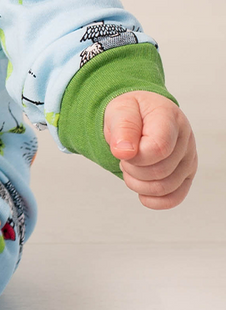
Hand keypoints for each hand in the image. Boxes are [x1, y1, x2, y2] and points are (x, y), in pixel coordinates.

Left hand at [104, 91, 196, 208]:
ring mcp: (188, 158)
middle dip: (132, 168)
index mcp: (169, 117)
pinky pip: (174, 198)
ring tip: (131, 166)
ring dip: (138, 184)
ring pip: (165, 188)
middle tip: (125, 156)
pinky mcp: (186, 174)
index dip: (135, 156)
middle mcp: (185, 138)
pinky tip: (140, 190)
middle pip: (160, 171)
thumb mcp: (120, 109)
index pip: (159, 149)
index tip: (123, 149)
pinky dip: (153, 200)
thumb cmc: (132, 111)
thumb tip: (124, 152)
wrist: (141, 115)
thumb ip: (122, 127)